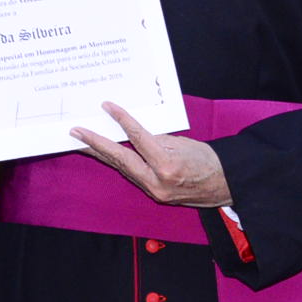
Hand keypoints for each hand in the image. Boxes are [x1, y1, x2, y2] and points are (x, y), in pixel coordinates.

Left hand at [72, 103, 231, 207]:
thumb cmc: (208, 160)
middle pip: (120, 159)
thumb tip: (133, 132)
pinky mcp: (154, 195)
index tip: (107, 107)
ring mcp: (153, 191)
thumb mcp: (183, 143)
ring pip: (122, 169)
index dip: (122, 120)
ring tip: (83, 142)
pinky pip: (132, 175)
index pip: (138, 138)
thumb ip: (156, 140)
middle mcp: (157, 182)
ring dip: (102, 154)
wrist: (225, 185)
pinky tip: (106, 154)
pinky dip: (119, 163)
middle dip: (95, 145)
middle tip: (76, 132)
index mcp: (167, 166)